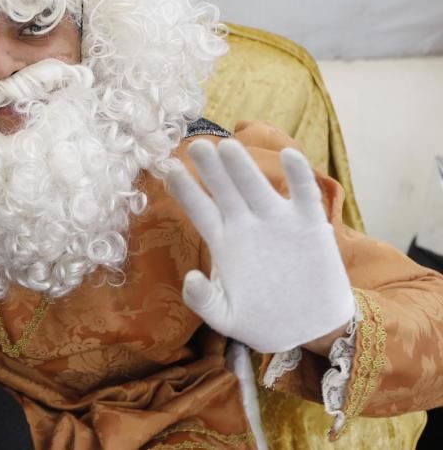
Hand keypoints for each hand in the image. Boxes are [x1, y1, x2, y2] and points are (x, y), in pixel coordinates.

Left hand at [166, 139, 354, 353]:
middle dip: (210, 168)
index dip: (184, 190)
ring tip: (229, 147)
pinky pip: (304, 194)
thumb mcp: (226, 317)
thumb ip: (203, 301)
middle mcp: (246, 224)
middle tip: (196, 146)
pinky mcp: (309, 225)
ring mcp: (277, 221)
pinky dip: (299, 175)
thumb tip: (190, 279)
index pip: (199, 209)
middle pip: (224, 190)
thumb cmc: (261, 320)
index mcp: (223, 241)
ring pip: (257, 186)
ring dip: (244, 167)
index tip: (168, 169)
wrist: (310, 330)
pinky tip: (290, 155)